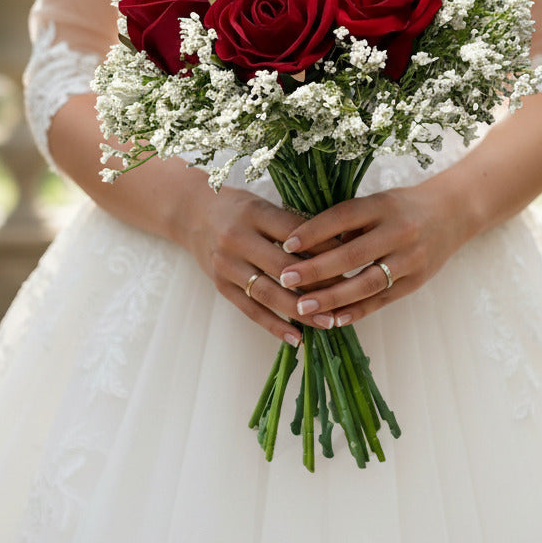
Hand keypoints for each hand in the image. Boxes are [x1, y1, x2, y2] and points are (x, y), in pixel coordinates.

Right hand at [176, 185, 337, 345]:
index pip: (295, 233)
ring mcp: (227, 265)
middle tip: (347, 296)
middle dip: (318, 283)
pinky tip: (296, 337)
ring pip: (268, 292)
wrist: (189, 214)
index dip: (324, 248)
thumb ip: (292, 224)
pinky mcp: (221, 286)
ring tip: (327, 322)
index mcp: (254, 213)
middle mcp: (237, 239)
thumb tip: (338, 245)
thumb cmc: (237, 208)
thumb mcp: (262, 205)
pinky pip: (251, 309)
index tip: (352, 260)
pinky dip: (274, 325)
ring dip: (300, 311)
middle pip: (284, 266)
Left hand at [275, 179, 467, 328]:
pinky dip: (356, 311)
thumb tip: (305, 242)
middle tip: (285, 279)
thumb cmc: (403, 207)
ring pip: (366, 283)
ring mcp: (410, 259)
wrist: (453, 213)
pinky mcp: (416, 281)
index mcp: (384, 205)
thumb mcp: (378, 202)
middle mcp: (399, 231)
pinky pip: (382, 300)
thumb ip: (348, 221)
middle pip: (352, 254)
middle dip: (315, 269)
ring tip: (303, 306)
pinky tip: (333, 319)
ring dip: (332, 297)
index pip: (343, 217)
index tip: (286, 243)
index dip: (314, 230)